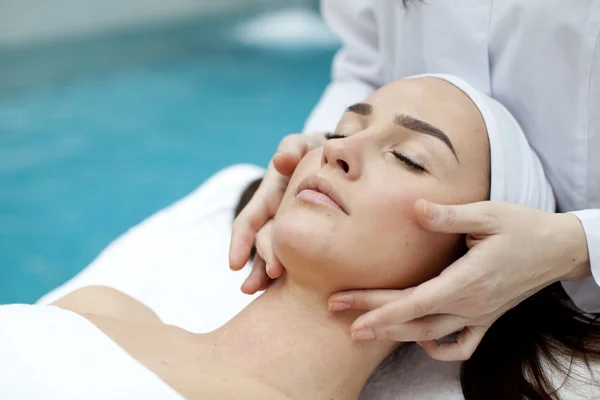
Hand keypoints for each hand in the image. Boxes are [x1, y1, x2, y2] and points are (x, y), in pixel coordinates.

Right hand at [230, 132, 326, 293]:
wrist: (334, 161)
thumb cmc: (314, 152)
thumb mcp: (302, 146)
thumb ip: (293, 150)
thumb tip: (282, 161)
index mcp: (270, 195)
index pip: (250, 220)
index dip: (240, 242)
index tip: (234, 264)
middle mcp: (274, 215)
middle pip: (261, 243)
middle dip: (258, 263)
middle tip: (259, 284)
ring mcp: (288, 227)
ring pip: (274, 254)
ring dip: (264, 274)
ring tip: (261, 293)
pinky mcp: (304, 236)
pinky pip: (297, 257)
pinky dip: (290, 272)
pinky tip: (293, 291)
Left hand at [328, 199, 590, 360]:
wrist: (559, 248)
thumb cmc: (523, 227)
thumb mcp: (488, 213)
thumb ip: (449, 216)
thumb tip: (415, 208)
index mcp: (467, 280)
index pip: (416, 302)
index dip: (382, 311)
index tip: (353, 319)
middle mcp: (470, 305)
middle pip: (414, 319)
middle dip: (374, 318)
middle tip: (337, 311)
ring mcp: (479, 315)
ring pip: (430, 333)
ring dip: (395, 333)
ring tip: (364, 328)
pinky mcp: (487, 317)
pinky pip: (462, 344)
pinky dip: (439, 347)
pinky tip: (422, 341)